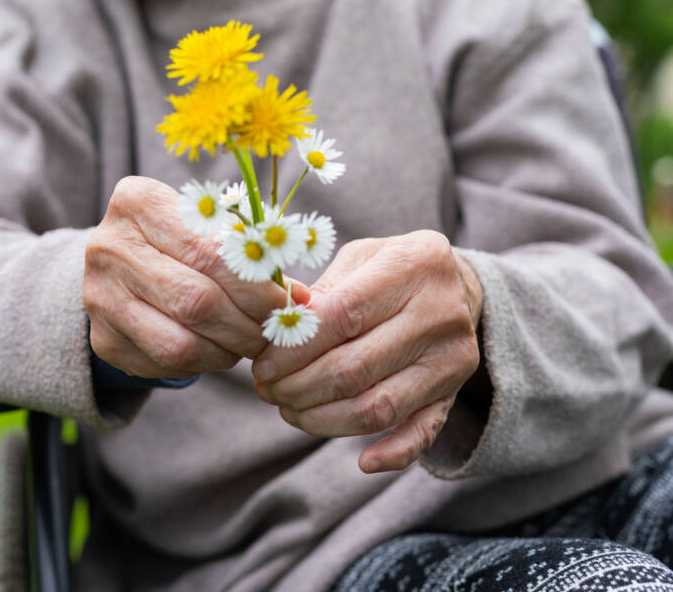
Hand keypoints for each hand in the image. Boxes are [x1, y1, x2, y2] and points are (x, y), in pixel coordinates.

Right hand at [84, 176, 308, 378]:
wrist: (122, 261)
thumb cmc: (182, 237)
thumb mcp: (210, 227)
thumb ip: (250, 254)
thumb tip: (299, 300)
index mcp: (138, 202)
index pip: (209, 253)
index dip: (255, 286)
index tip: (286, 303)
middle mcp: (108, 247)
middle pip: (195, 301)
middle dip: (246, 325)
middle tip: (272, 333)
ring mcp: (98, 296)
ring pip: (179, 344)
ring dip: (226, 352)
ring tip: (247, 343)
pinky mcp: (101, 339)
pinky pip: (163, 364)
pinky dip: (202, 364)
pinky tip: (216, 350)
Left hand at [251, 230, 481, 472]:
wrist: (457, 284)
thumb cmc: (391, 268)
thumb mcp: (360, 258)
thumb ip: (321, 290)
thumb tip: (276, 327)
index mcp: (414, 265)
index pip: (343, 315)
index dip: (295, 348)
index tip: (262, 365)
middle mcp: (440, 314)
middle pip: (355, 368)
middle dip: (299, 388)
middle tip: (267, 391)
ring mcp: (452, 358)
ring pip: (378, 407)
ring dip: (324, 420)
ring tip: (289, 411)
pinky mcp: (455, 392)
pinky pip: (423, 432)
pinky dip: (393, 453)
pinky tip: (362, 462)